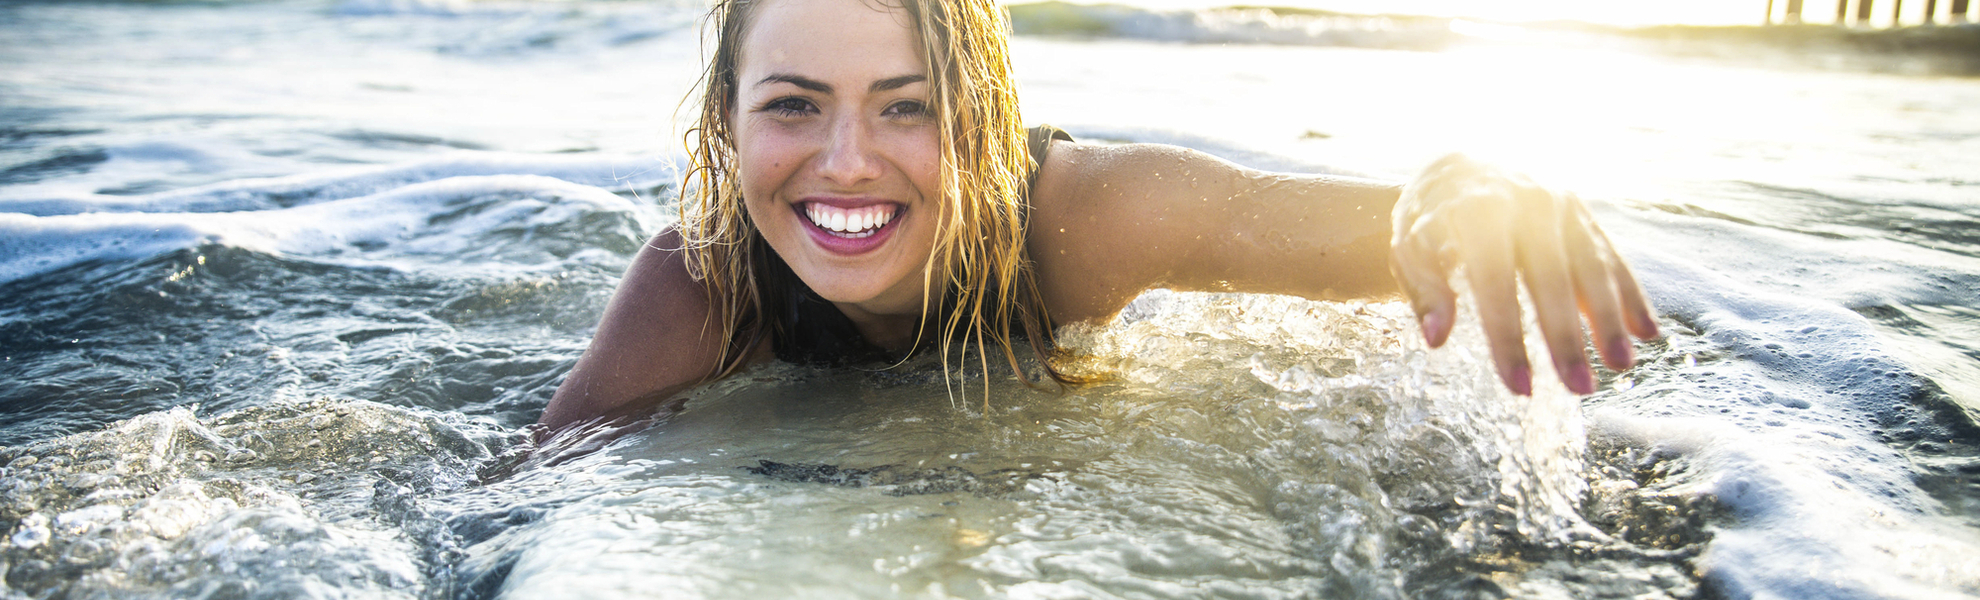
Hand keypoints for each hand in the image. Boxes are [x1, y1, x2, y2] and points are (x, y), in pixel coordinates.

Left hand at [1389, 153, 1658, 394]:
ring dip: (1609, 319)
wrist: (1464, 163)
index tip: (1519, 386)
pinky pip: (1612, 257)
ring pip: (1591, 266)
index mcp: (1477, 208)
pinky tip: (1646, 333)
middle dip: (1566, 336)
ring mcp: (1562, 205)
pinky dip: (1631, 294)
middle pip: (1551, 277)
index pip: (1494, 281)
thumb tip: (1437, 338)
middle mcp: (1527, 201)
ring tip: (1620, 366)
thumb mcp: (1410, 245)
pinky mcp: (1584, 214)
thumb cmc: (1433, 217)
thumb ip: (1424, 289)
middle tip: (1580, 389)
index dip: (1507, 335)